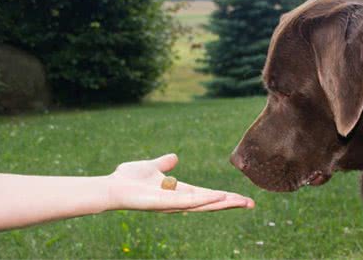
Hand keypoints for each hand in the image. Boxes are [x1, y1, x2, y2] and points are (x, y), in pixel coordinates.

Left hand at [106, 154, 253, 212]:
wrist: (111, 186)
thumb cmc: (127, 179)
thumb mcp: (151, 166)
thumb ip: (164, 163)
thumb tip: (174, 157)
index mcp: (178, 191)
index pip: (207, 195)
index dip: (224, 196)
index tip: (241, 198)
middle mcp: (179, 201)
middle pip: (210, 203)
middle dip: (230, 204)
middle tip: (251, 203)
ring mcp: (173, 204)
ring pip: (203, 205)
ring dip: (222, 203)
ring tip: (241, 202)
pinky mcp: (165, 204)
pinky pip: (188, 202)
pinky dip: (205, 200)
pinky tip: (219, 197)